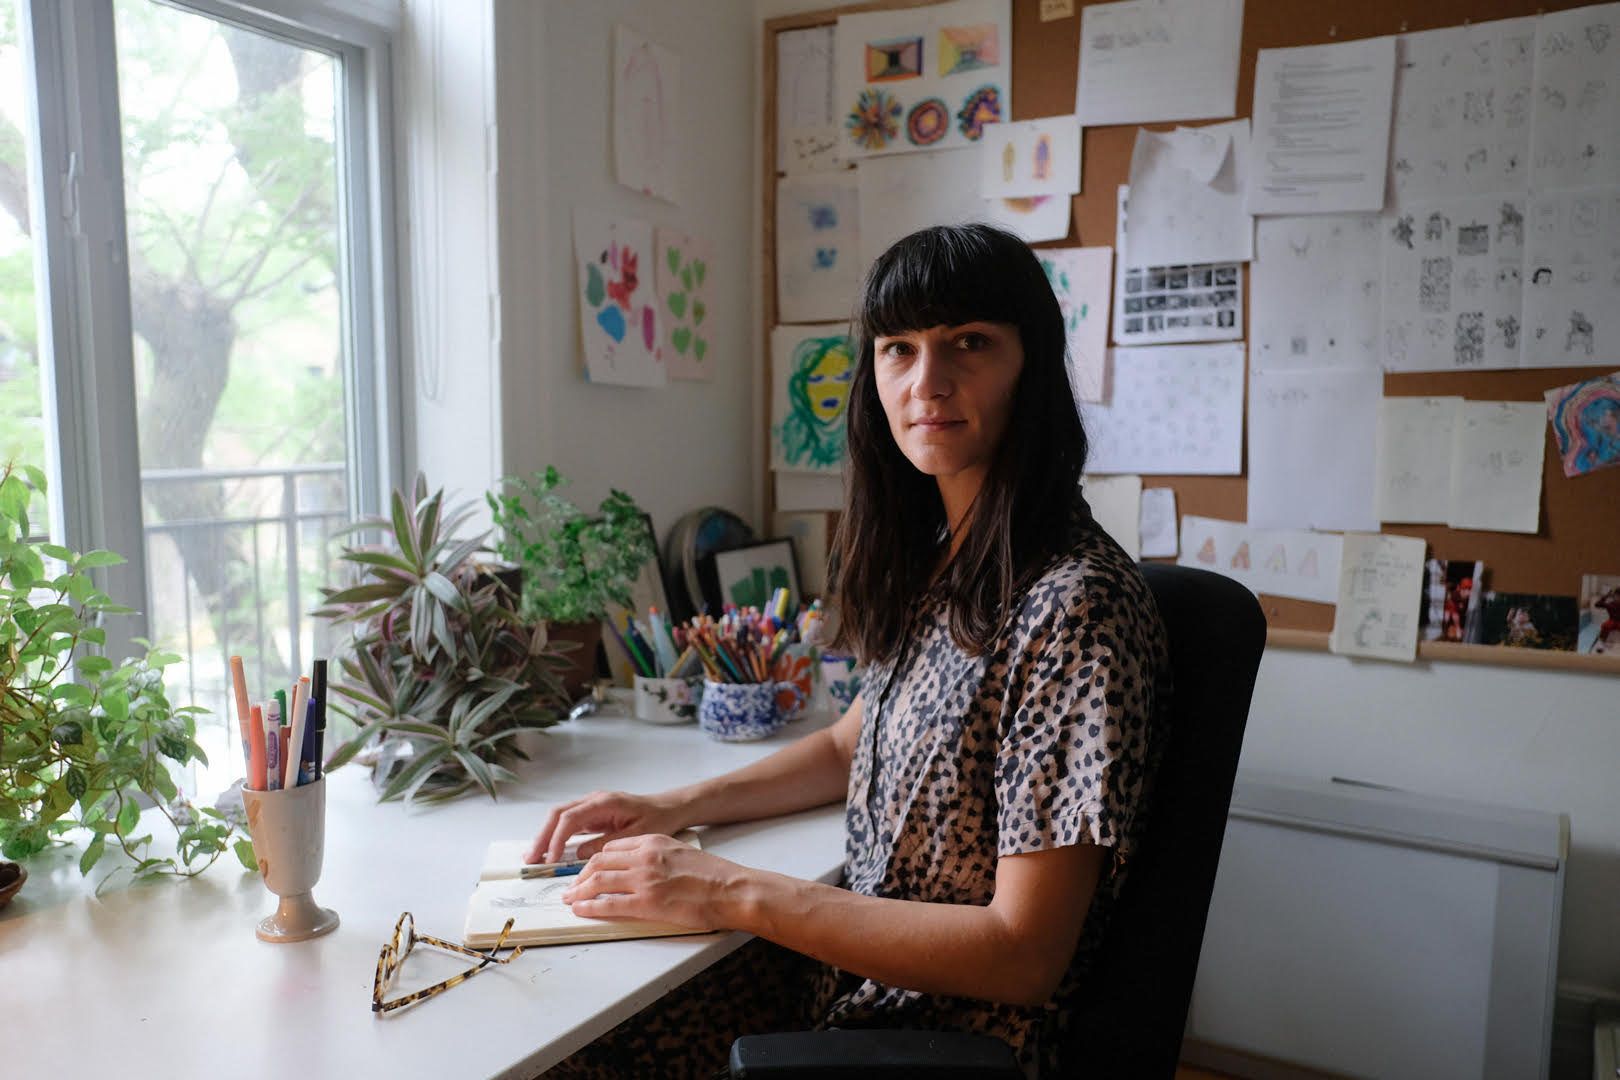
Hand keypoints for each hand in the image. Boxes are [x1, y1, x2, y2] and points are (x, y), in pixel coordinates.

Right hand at [524, 790, 686, 864]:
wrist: (668, 808)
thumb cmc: (657, 819)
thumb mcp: (636, 835)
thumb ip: (607, 844)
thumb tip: (579, 854)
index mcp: (604, 802)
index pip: (570, 818)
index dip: (556, 839)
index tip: (550, 858)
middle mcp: (593, 800)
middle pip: (558, 815)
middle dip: (542, 836)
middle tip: (531, 859)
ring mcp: (591, 806)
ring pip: (559, 817)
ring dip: (545, 836)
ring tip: (533, 858)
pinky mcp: (591, 814)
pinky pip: (567, 823)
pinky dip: (555, 836)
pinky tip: (548, 851)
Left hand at [560, 833, 741, 931]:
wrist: (732, 889)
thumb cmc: (713, 875)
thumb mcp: (680, 852)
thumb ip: (656, 855)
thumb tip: (637, 867)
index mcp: (653, 842)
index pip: (611, 848)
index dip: (593, 861)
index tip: (586, 870)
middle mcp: (644, 857)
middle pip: (599, 862)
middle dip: (579, 876)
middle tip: (571, 886)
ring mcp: (644, 880)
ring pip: (598, 881)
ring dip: (578, 891)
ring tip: (570, 899)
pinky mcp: (647, 903)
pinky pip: (609, 904)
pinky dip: (590, 907)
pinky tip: (581, 909)